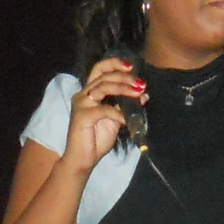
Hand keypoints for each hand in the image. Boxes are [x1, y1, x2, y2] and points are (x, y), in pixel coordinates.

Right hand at [64, 56, 141, 171]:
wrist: (82, 160)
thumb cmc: (96, 139)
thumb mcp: (116, 119)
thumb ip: (126, 106)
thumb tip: (143, 94)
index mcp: (90, 92)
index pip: (100, 69)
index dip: (114, 64)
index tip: (131, 66)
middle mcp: (83, 95)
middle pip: (104, 76)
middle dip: (125, 78)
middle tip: (141, 84)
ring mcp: (80, 104)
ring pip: (103, 87)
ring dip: (123, 89)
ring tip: (138, 93)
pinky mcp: (81, 116)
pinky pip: (104, 109)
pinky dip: (118, 113)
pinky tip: (127, 119)